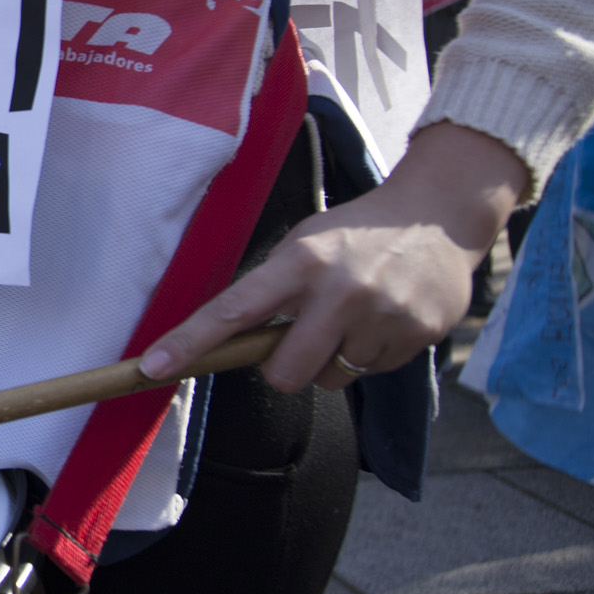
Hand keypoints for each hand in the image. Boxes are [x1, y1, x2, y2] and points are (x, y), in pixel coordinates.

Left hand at [141, 121, 528, 392]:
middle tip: (298, 338)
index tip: (153, 366)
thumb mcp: (305, 245)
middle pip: (283, 372)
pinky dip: (368, 355)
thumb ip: (271, 290)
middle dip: (281, 368)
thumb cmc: (356, 233)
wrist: (439, 216)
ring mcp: (382, 317)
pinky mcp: (417, 337)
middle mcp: (340, 291)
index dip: (190, 343)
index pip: (233, 310)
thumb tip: (231, 341)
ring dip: (330, 360)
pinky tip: (382, 319)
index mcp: (301, 261)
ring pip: (330, 378)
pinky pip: (371, 373)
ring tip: (350, 319)